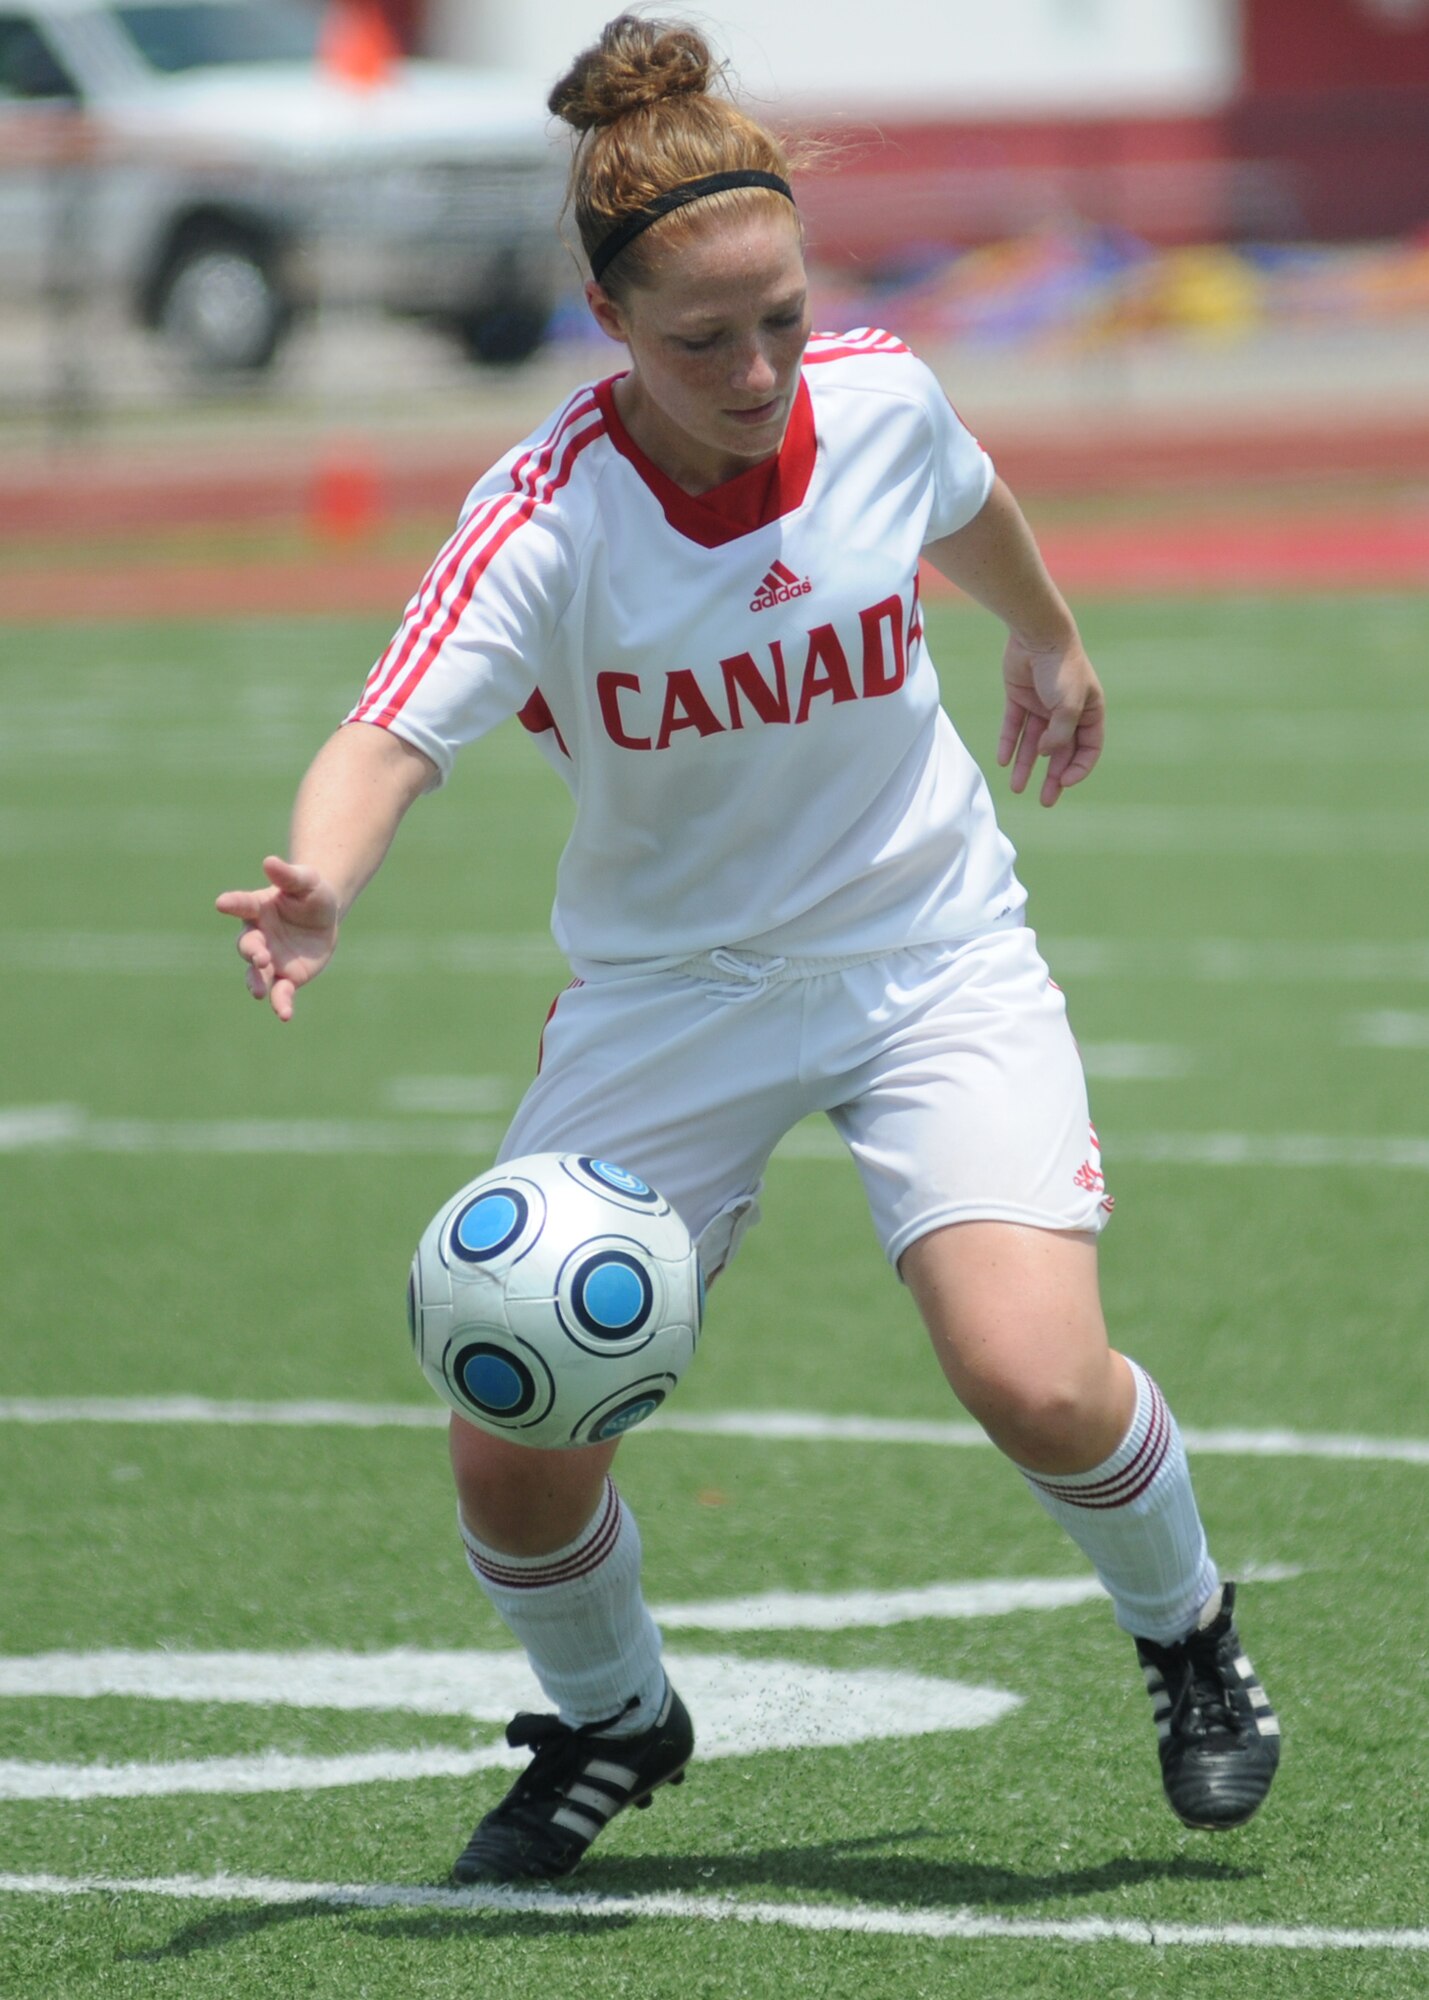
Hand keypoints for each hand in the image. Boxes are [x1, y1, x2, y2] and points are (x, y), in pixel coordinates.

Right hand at [214, 856, 339, 1021]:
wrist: (323, 917)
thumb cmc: (310, 894)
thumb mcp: (307, 881)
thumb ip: (288, 875)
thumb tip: (270, 861)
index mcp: (257, 908)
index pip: (242, 905)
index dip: (233, 903)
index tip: (222, 902)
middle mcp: (258, 936)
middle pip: (248, 945)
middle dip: (252, 951)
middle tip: (260, 955)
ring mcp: (269, 959)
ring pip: (256, 974)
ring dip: (256, 982)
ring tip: (258, 993)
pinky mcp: (285, 978)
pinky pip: (279, 992)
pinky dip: (280, 1003)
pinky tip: (285, 1014)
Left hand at [997, 631, 1104, 806]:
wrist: (1037, 634)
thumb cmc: (1061, 668)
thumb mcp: (1068, 705)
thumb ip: (1060, 734)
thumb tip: (1045, 754)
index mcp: (1089, 712)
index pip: (1088, 749)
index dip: (1078, 768)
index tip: (1065, 781)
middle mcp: (1067, 711)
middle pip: (1059, 751)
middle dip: (1052, 777)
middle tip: (1044, 800)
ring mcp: (1042, 705)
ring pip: (1034, 743)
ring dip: (1026, 766)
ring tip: (1017, 788)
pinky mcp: (1020, 698)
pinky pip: (1015, 727)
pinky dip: (1009, 744)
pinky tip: (1003, 762)